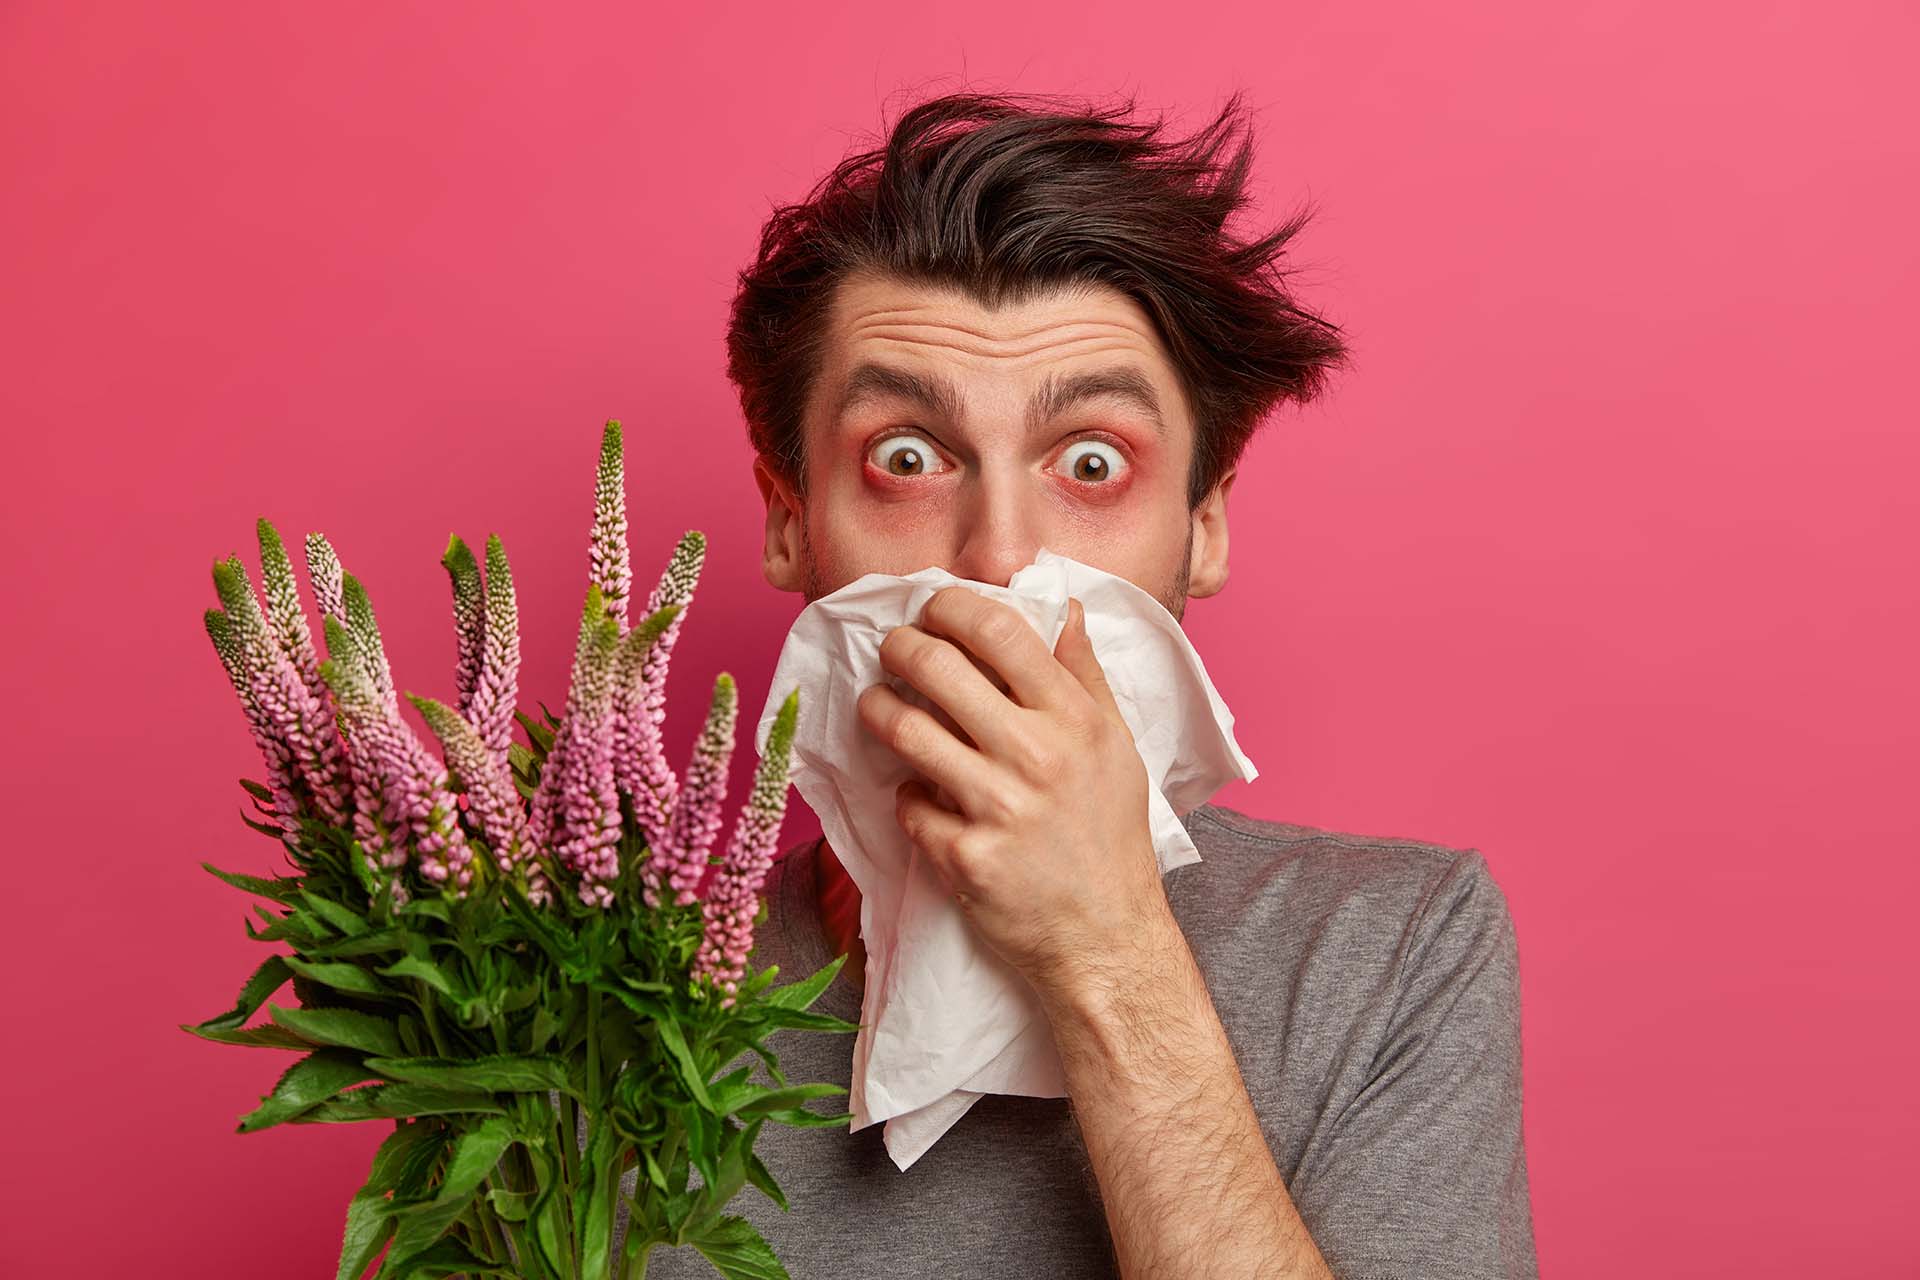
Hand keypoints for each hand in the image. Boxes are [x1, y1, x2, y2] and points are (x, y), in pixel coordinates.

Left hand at [855, 585, 1171, 1001]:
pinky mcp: (965, 858)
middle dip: (900, 646)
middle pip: (938, 668)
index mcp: (1074, 720)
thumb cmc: (1110, 835)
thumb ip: (1085, 675)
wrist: (1106, 936)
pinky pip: (909, 804)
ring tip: (877, 706)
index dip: (952, 607)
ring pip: (906, 730)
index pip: (1000, 632)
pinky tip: (921, 795)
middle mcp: (1036, 756)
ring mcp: (998, 808)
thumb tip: (1063, 607)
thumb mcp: (1117, 746)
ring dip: (878, 709)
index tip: (933, 610)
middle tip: (893, 650)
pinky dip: (908, 796)